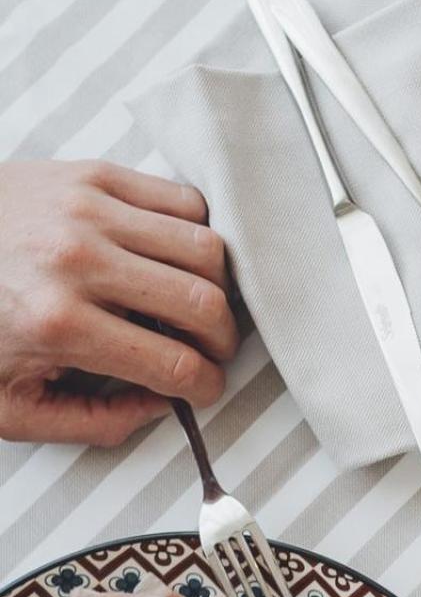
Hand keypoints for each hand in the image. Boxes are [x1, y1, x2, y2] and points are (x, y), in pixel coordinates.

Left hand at [0, 159, 239, 447]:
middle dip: (223, 341)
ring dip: (216, 286)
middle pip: (204, 305)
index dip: (205, 388)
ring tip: (196, 304)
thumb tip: (158, 407)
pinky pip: (182, 201)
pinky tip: (173, 259)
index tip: (202, 389)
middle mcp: (76, 261)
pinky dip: (194, 235)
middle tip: (210, 351)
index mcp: (57, 324)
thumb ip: (92, 420)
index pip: (176, 366)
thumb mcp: (10, 404)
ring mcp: (86, 210)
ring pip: (205, 249)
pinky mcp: (90, 175)